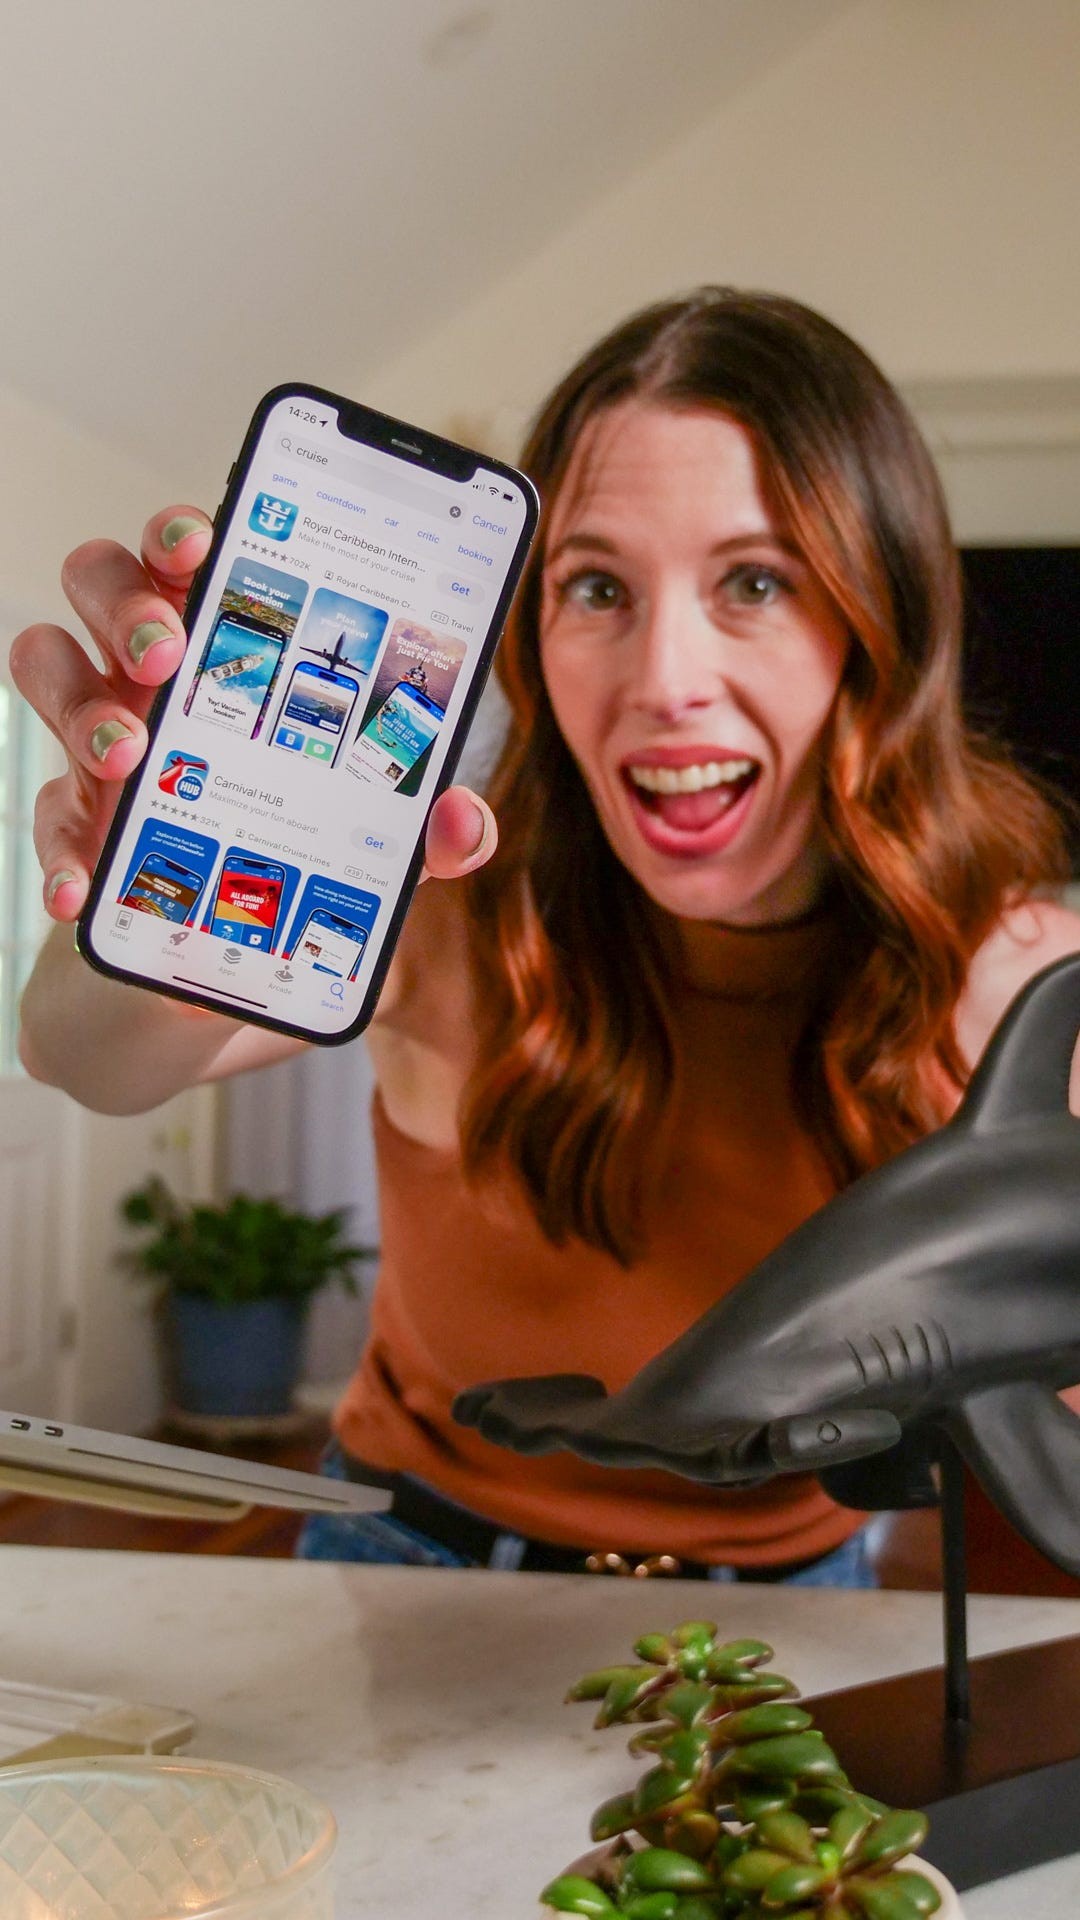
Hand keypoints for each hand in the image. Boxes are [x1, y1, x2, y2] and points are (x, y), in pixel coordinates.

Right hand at [10, 506, 497, 919]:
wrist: (242, 948)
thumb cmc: (313, 848)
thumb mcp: (380, 839)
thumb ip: (427, 827)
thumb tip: (464, 817)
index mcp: (231, 641)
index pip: (189, 552)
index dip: (183, 531)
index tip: (202, 541)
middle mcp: (154, 669)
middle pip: (102, 580)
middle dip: (128, 601)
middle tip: (169, 650)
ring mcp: (106, 737)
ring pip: (47, 662)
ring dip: (81, 701)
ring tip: (129, 751)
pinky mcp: (78, 821)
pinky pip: (47, 815)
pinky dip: (59, 852)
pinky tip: (79, 886)